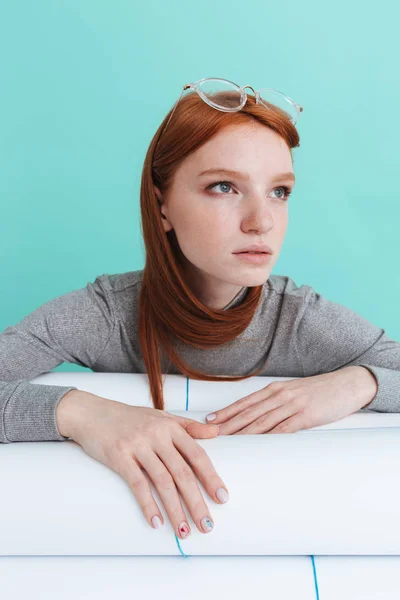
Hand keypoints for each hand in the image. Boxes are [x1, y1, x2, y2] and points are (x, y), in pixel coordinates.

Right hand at [57, 391, 228, 538]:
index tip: (222, 498)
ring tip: (184, 531)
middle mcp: (157, 435)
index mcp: (171, 427)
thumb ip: (189, 426)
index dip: (211, 477)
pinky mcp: (119, 456)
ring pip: (163, 482)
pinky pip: (137, 484)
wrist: (93, 413)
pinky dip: (148, 504)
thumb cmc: (130, 417)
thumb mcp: (162, 416)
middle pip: (183, 473)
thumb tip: (217, 432)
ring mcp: (138, 445)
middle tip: (207, 525)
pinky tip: (155, 521)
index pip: (197, 455)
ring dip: (175, 510)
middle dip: (197, 502)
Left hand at [205, 366, 377, 434]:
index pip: (244, 402)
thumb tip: (258, 418)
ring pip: (262, 421)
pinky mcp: (306, 415)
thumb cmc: (319, 391)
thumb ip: (276, 402)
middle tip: (210, 435)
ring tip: (228, 442)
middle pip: (248, 412)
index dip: (225, 412)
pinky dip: (268, 437)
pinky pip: (283, 428)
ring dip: (243, 433)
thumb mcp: (293, 392)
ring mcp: (292, 404)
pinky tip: (257, 444)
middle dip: (227, 424)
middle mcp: (279, 395)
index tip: (209, 421)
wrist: (346, 384)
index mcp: (274, 389)